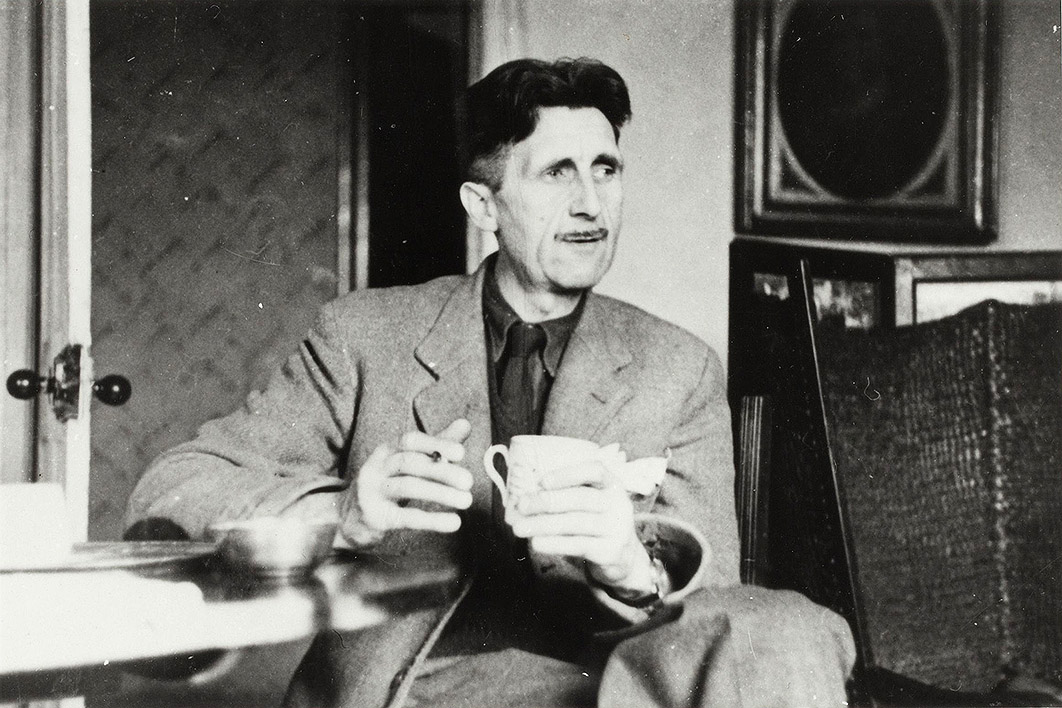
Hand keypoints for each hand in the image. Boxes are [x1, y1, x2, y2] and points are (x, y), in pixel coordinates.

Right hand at [346, 419, 472, 535]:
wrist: (349, 518)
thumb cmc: (387, 484)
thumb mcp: (408, 462)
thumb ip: (437, 444)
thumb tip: (465, 424)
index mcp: (386, 450)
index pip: (410, 440)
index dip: (435, 444)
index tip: (461, 452)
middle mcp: (376, 467)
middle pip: (409, 463)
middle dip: (441, 471)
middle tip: (469, 481)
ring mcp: (373, 492)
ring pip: (407, 487)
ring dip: (440, 494)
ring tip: (466, 501)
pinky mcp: (375, 517)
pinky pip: (405, 517)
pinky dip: (432, 520)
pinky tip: (454, 522)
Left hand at [506, 461, 652, 589]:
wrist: (623, 558)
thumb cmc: (596, 523)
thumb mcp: (589, 504)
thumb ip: (565, 496)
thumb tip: (528, 497)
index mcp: (612, 485)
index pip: (595, 471)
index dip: (568, 474)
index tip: (542, 481)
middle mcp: (618, 504)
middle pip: (581, 498)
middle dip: (548, 501)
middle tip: (522, 505)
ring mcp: (617, 528)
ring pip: (576, 523)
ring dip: (544, 524)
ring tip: (520, 528)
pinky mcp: (611, 551)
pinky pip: (579, 545)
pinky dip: (555, 543)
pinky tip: (537, 543)